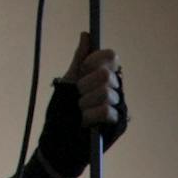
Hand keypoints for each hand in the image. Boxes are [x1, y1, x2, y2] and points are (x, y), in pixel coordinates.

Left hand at [37, 40, 125, 176]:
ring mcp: (119, 106)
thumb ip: (79, 59)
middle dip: (86, 85)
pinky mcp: (119, 123)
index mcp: (104, 76)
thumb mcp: (67, 82)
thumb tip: (86, 35)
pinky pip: (106, 111)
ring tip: (79, 113)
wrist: (58, 142)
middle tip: (77, 97)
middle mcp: (115, 89)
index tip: (82, 70)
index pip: (111, 56)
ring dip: (85, 103)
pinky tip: (85, 123)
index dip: (96, 60)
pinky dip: (90, 116)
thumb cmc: (61, 113)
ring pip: (106, 93)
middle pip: (107, 74)